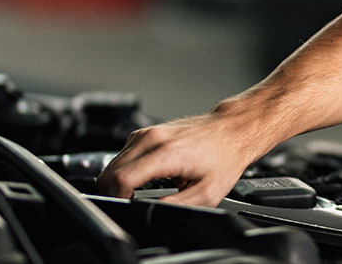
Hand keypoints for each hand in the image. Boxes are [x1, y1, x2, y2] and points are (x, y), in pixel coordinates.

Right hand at [97, 111, 268, 206]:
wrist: (231, 130)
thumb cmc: (224, 157)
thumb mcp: (206, 193)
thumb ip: (175, 206)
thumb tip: (150, 212)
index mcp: (165, 154)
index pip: (120, 179)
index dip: (117, 198)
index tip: (127, 207)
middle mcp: (151, 139)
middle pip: (109, 172)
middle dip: (114, 192)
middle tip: (131, 203)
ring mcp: (146, 133)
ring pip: (112, 163)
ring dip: (118, 181)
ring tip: (138, 192)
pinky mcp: (145, 133)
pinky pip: (122, 155)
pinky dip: (124, 170)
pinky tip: (142, 178)